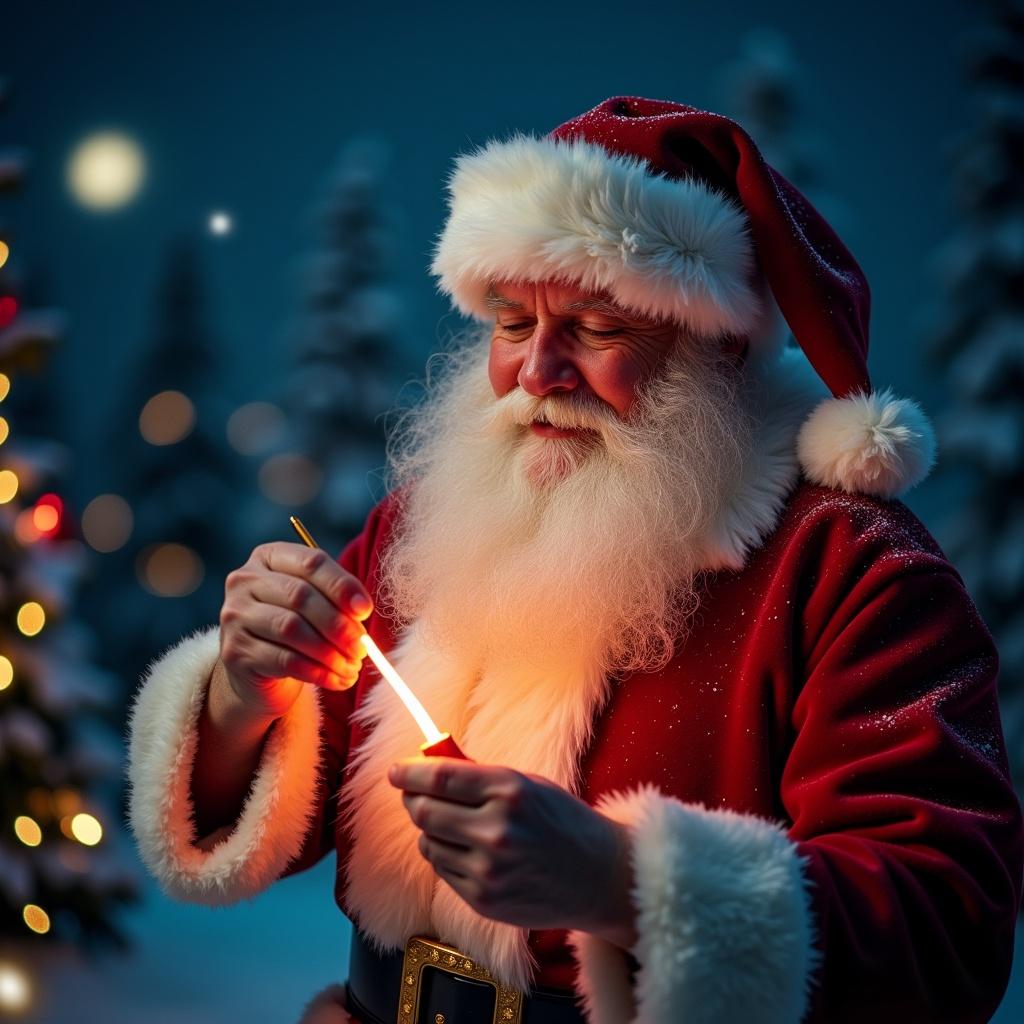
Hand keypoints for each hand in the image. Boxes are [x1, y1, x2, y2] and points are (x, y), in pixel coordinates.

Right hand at [218, 541, 372, 717]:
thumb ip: (337, 598)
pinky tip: (337, 679)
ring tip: (352, 665)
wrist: (261, 669)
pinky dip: (318, 672)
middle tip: (361, 646)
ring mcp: (235, 616)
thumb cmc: (297, 626)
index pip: (310, 562)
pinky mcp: (235, 652)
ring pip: (291, 629)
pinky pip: (284, 660)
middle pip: (300, 596)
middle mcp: (245, 581)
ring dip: (330, 651)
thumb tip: (360, 609)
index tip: (365, 610)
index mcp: (269, 557)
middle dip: (338, 623)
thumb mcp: (316, 603)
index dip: (342, 585)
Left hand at [388, 758, 637, 947]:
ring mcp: (488, 869)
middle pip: (424, 811)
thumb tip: (430, 761)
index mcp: (509, 791)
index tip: (395, 771)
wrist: (599, 877)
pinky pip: (442, 870)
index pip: (440, 777)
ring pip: (428, 843)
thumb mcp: (528, 784)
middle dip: (413, 800)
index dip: (409, 772)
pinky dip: (445, 855)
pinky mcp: (483, 900)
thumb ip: (480, 775)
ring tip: (453, 824)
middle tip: (414, 794)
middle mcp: (496, 830)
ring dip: (430, 830)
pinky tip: (467, 850)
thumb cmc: (562, 822)